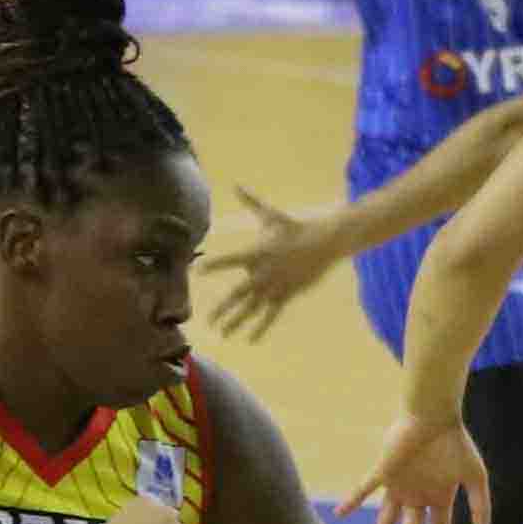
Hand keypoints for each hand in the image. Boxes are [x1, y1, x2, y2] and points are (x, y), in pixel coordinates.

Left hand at [205, 183, 350, 336]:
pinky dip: (261, 327)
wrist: (325, 242)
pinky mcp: (287, 294)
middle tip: (208, 321)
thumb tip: (236, 185)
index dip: (213, 265)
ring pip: (253, 308)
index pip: (230, 261)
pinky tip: (251, 339)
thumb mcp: (272, 216)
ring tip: (223, 334)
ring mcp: (276, 286)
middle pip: (239, 294)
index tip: (197, 271)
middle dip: (223, 308)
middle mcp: (264, 272)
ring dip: (238, 322)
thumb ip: (251, 203)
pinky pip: (271, 314)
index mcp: (257, 252)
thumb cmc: (295, 228)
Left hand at [351, 413, 489, 523]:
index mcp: (439, 497)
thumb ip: (481, 508)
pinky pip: (365, 488)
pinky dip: (353, 500)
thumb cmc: (457, 443)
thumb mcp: (476, 478)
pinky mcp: (384, 471)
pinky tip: (341, 513)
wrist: (436, 415)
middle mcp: (418, 495)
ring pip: (387, 521)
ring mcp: (399, 485)